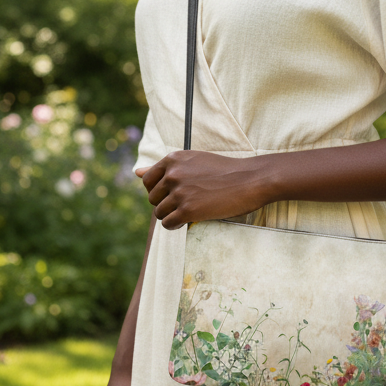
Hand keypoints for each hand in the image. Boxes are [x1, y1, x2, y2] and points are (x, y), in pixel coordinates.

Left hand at [135, 150, 268, 229]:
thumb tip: (135, 172)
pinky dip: (175, 226)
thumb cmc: (225, 171)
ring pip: (159, 212)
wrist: (250, 180)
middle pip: (152, 198)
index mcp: (173, 159)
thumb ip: (164, 168)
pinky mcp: (188, 210)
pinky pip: (168, 223)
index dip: (159, 191)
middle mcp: (173, 174)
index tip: (173, 194)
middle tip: (185, 204)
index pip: (148, 180)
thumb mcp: (193, 161)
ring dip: (171, 216)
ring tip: (189, 212)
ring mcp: (180, 192)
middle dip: (165, 204)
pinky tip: (187, 221)